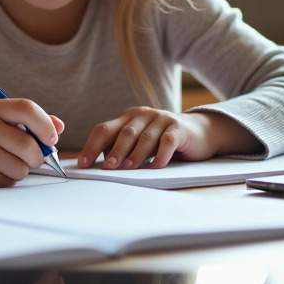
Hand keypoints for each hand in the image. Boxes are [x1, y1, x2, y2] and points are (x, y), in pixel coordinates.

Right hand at [0, 99, 64, 186]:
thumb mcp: (2, 117)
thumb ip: (31, 119)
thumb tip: (59, 127)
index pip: (26, 108)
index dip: (45, 125)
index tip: (51, 138)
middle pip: (27, 144)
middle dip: (38, 156)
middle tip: (34, 157)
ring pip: (20, 167)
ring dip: (23, 169)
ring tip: (10, 161)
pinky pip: (8, 180)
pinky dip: (9, 178)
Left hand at [76, 108, 257, 169]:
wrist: (200, 132)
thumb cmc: (163, 140)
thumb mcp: (140, 141)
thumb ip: (121, 148)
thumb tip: (96, 165)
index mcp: (128, 117)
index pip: (104, 129)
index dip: (92, 146)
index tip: (83, 163)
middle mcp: (143, 115)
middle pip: (124, 133)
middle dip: (114, 151)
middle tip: (106, 167)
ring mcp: (161, 119)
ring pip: (145, 137)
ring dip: (135, 154)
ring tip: (128, 168)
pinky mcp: (179, 128)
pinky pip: (168, 142)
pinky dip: (161, 155)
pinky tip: (156, 166)